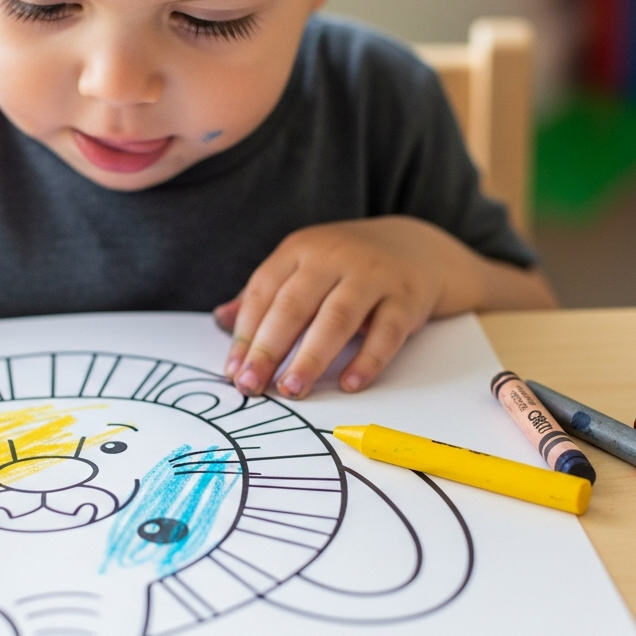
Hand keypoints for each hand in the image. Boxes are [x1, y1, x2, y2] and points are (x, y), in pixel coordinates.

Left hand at [214, 216, 480, 399]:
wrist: (416, 246)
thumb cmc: (345, 267)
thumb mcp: (303, 267)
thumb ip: (264, 295)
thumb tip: (220, 320)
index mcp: (301, 249)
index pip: (264, 291)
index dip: (245, 333)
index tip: (234, 371)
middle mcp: (334, 257)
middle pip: (295, 304)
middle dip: (269, 348)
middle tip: (252, 386)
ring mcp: (373, 276)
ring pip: (337, 317)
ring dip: (312, 357)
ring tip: (292, 389)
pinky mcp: (406, 298)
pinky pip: (386, 332)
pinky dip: (367, 360)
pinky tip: (349, 384)